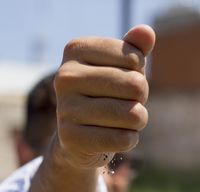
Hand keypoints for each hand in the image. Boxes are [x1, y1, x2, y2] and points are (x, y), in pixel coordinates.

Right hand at [54, 25, 155, 167]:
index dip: (138, 73)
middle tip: (126, 103)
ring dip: (137, 120)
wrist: (78, 136)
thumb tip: (146, 32)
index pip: (134, 58)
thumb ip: (134, 49)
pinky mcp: (71, 138)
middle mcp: (65, 77)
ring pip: (132, 115)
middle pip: (135, 85)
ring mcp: (65, 109)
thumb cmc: (103, 95)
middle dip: (140, 98)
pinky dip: (129, 140)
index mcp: (75, 50)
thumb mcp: (119, 68)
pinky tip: (116, 137)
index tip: (123, 81)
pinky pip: (123, 139)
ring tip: (122, 121)